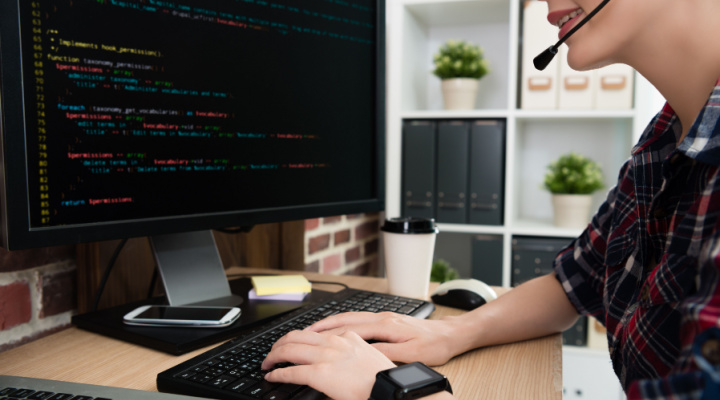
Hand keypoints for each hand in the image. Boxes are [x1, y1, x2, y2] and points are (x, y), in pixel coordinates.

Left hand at [261, 329, 395, 399]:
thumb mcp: (368, 355)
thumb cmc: (382, 378)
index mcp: (347, 337)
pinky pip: (290, 372)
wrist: (390, 387)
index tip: (291, 343)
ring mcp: (326, 357)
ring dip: (274, 356)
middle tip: (273, 352)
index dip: (297, 337)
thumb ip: (351, 351)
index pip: (314, 332)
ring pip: (289, 350)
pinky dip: (277, 374)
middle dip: (280, 343)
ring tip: (268, 363)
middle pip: (296, 336)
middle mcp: (334, 343)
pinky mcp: (320, 374)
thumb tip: (340, 359)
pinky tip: (272, 376)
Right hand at [304, 311, 462, 365]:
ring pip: (350, 317)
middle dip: (321, 326)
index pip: (349, 330)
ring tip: (310, 330)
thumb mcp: (411, 354)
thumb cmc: (435, 345)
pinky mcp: (386, 319)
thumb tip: (362, 352)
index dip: (327, 335)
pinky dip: (342, 322)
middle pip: (344, 319)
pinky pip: (358, 319)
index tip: (310, 340)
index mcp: (386, 326)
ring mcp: (384, 316)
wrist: (451, 334)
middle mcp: (382, 317)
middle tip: (300, 334)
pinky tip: (335, 328)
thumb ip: (386, 352)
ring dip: (329, 322)